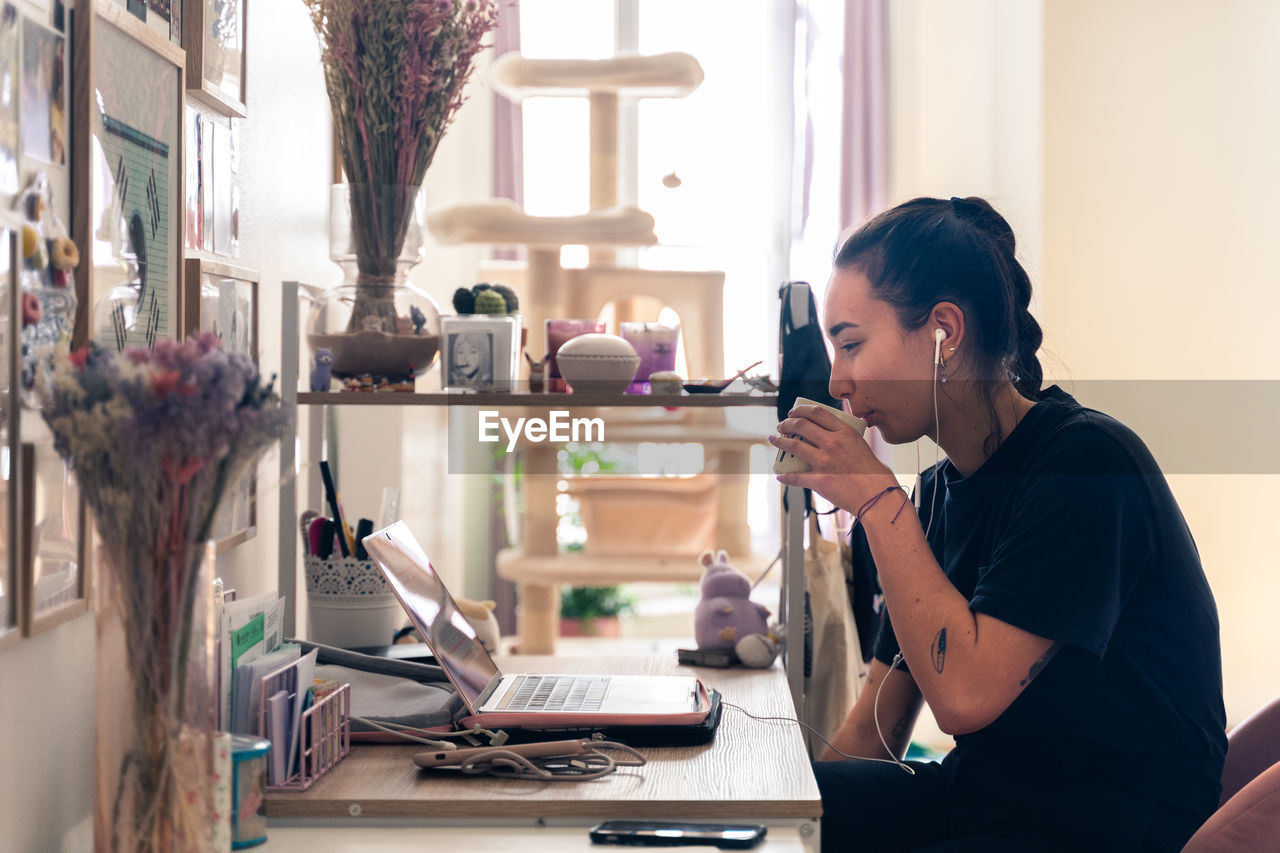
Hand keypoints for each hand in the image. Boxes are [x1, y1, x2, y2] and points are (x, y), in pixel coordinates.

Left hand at [769, 404, 897, 511]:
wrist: (877, 496)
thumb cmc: (874, 473)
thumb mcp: (861, 446)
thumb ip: (846, 439)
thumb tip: (832, 437)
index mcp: (845, 432)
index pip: (817, 413)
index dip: (801, 410)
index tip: (793, 413)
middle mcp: (833, 443)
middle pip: (801, 426)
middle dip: (787, 424)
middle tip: (781, 426)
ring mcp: (825, 461)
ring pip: (794, 446)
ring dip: (780, 442)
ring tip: (774, 440)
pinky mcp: (819, 480)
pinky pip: (796, 477)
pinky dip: (786, 477)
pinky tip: (780, 475)